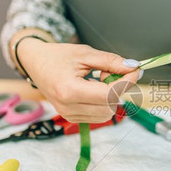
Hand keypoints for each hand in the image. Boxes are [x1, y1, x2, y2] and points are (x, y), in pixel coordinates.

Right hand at [17, 38, 140, 122]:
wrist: (35, 63)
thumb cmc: (58, 56)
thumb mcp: (85, 53)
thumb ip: (111, 61)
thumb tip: (133, 67)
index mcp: (70, 90)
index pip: (110, 94)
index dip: (127, 82)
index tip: (135, 70)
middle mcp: (68, 107)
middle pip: (111, 105)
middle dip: (117, 88)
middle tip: (107, 72)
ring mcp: (68, 115)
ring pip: (107, 113)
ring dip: (110, 97)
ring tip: (97, 80)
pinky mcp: (71, 118)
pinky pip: (98, 115)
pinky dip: (102, 103)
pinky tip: (93, 89)